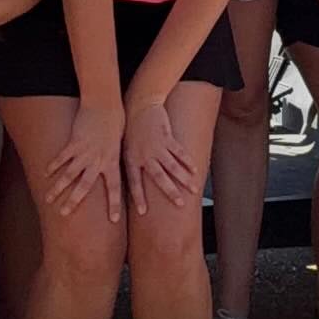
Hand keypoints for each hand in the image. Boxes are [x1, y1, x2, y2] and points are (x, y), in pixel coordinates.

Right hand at [49, 99, 124, 221]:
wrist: (105, 104)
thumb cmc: (115, 122)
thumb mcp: (119, 144)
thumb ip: (112, 158)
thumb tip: (110, 168)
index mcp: (111, 162)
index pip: (114, 188)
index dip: (114, 204)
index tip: (113, 220)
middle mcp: (97, 160)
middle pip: (85, 186)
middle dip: (74, 202)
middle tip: (64, 214)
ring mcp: (84, 152)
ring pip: (69, 175)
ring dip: (57, 188)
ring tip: (48, 200)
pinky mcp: (74, 143)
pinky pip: (61, 158)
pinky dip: (53, 166)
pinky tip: (46, 174)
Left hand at [123, 90, 197, 212]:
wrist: (140, 105)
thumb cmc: (130, 128)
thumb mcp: (123, 147)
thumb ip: (130, 164)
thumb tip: (130, 183)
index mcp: (131, 159)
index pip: (134, 183)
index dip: (138, 197)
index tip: (143, 212)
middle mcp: (145, 155)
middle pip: (159, 177)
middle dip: (170, 192)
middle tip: (180, 204)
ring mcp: (157, 146)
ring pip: (173, 166)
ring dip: (184, 179)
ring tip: (194, 190)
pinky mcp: (167, 137)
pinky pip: (179, 152)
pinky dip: (188, 161)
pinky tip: (195, 170)